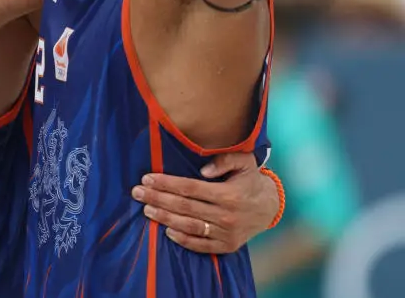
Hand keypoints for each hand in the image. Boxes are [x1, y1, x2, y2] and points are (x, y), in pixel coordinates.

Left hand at [132, 152, 277, 253]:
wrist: (270, 207)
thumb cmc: (250, 180)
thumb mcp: (244, 162)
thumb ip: (224, 160)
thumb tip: (203, 170)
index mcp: (228, 194)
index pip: (189, 188)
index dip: (166, 183)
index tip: (147, 178)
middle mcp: (226, 215)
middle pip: (184, 207)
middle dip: (157, 199)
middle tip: (137, 192)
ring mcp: (226, 233)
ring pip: (189, 226)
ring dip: (164, 218)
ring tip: (146, 210)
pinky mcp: (227, 246)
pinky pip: (201, 245)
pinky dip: (183, 240)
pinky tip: (167, 231)